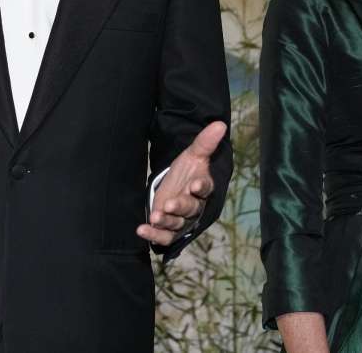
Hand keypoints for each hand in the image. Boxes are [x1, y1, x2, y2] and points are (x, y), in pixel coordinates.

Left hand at [136, 120, 226, 245]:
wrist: (174, 188)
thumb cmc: (186, 173)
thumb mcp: (192, 155)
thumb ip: (205, 142)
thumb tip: (220, 124)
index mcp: (202, 188)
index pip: (205, 189)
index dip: (201, 187)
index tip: (194, 185)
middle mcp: (194, 207)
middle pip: (190, 209)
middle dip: (180, 207)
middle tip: (169, 204)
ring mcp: (182, 221)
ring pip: (177, 224)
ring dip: (166, 222)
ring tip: (155, 217)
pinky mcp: (169, 231)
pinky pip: (164, 237)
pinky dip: (153, 236)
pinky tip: (141, 230)